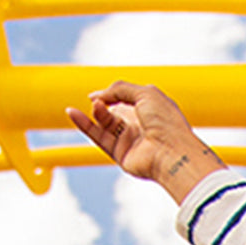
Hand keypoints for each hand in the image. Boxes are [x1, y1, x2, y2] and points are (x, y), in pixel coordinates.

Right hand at [66, 83, 224, 203]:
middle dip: (103, 104)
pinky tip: (73, 113)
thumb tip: (95, 96)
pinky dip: (85, 125)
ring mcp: (130, 141)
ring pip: (104, 124)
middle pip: (112, 111)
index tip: (98, 93)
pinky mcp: (121, 154)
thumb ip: (117, 89)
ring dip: (96, 113)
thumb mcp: (144, 93)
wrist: (172, 152)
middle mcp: (139, 126)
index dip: (111, 94)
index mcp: (149, 109)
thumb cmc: (166, 122)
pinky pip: (99, 138)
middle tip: (99, 102)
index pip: (124, 98)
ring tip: (96, 107)